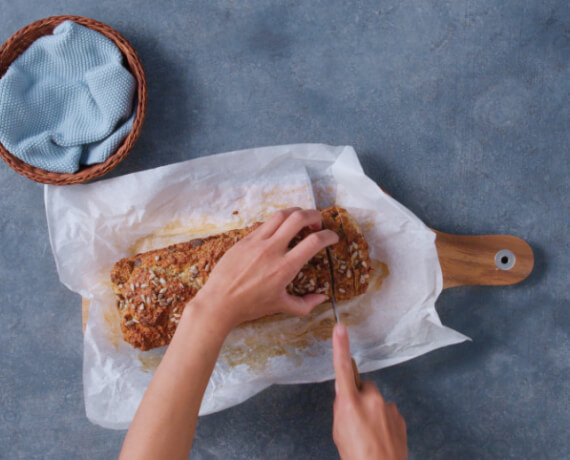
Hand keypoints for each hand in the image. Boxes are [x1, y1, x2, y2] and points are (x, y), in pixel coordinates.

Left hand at [191, 208, 338, 331]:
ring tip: (300, 220)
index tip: (333, 237)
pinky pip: (264, 223)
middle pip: (299, 218)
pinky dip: (277, 223)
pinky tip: (279, 231)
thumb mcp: (281, 307)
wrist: (219, 302)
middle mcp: (272, 249)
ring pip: (281, 215)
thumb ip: (305, 304)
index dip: (329, 235)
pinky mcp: (244, 240)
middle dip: (314, 215)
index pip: (314, 241)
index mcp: (285, 267)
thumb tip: (322, 298)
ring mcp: (256, 242)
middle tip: (317, 223)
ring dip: (295, 212)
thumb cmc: (250, 306)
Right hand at [332, 323, 406, 459]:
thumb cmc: (356, 456)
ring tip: (369, 434)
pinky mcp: (399, 416)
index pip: (342, 368)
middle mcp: (370, 400)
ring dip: (372, 412)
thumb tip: (345, 398)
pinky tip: (380, 437)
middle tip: (356, 421)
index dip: (341, 346)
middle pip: (363, 388)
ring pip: (376, 402)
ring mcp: (387, 408)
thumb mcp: (338, 430)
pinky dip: (384, 421)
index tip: (340, 328)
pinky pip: (388, 412)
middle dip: (359, 398)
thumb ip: (342, 408)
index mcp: (350, 402)